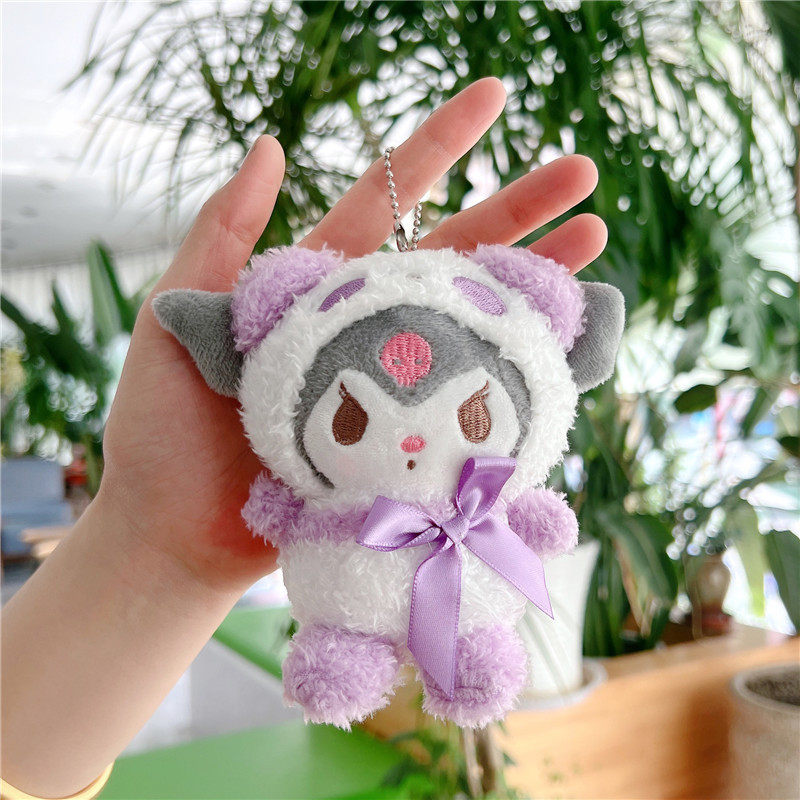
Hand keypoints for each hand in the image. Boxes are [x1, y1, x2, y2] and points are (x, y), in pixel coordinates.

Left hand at [100, 77, 605, 593]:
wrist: (174, 533)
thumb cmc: (161, 426)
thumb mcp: (172, 315)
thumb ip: (221, 235)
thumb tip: (269, 145)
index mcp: (316, 286)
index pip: (387, 200)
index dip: (440, 147)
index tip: (496, 98)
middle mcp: (364, 326)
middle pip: (452, 256)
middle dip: (518, 211)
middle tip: (583, 174)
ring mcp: (391, 385)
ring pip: (474, 324)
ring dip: (534, 284)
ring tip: (594, 245)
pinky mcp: (403, 441)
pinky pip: (470, 402)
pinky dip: (516, 375)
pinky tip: (563, 347)